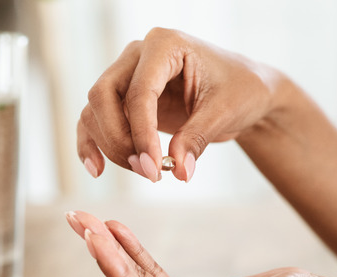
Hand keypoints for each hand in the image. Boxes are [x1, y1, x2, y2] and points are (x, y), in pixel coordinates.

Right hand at [77, 27, 280, 181]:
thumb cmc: (240, 90)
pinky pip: (94, 120)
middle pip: (103, 96)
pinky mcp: (122, 99)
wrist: (244, 92)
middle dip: (120, 140)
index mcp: (165, 45)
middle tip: (148, 172)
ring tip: (145, 172)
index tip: (153, 168)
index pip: (139, 91)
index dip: (142, 133)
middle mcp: (138, 55)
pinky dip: (92, 144)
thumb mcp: (225, 113)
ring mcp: (126, 75)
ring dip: (112, 146)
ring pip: (95, 111)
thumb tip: (180, 171)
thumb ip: (197, 139)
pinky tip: (97, 169)